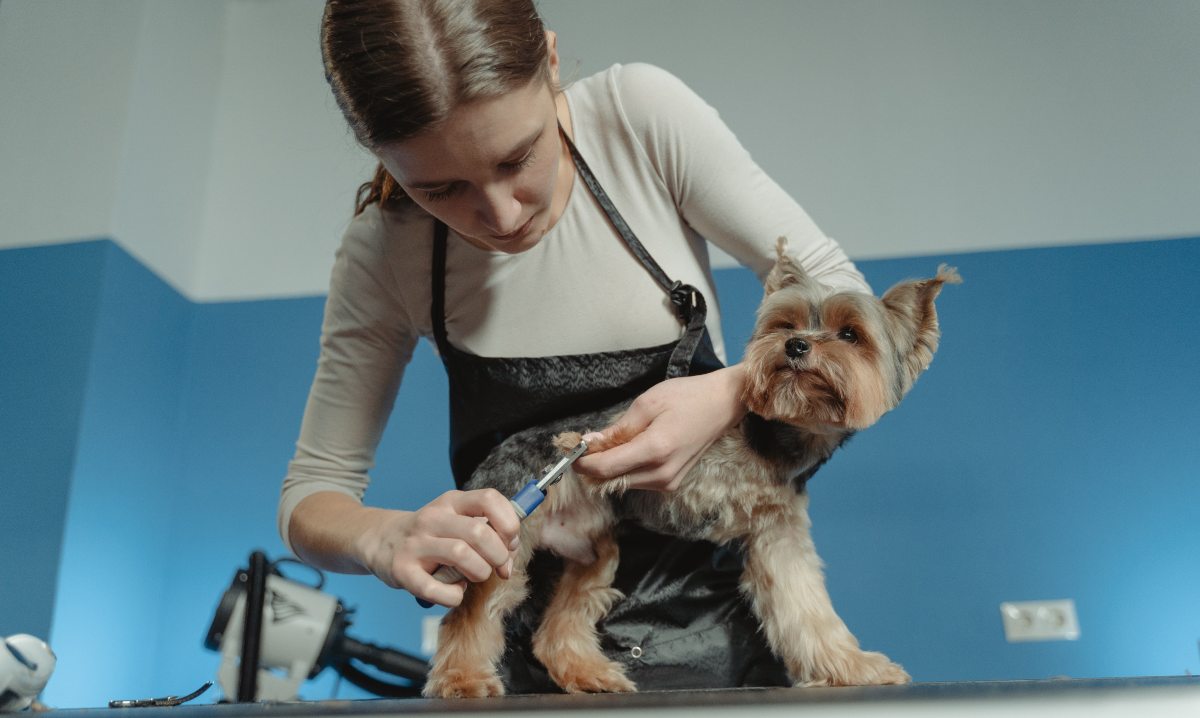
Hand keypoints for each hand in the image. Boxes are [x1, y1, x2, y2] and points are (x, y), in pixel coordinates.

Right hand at [354, 489, 520, 607]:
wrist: (380, 541)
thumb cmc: (430, 535)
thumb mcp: (455, 519)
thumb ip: (487, 530)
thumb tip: (512, 552)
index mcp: (451, 502)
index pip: (490, 499)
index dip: (509, 523)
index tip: (510, 543)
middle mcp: (432, 518)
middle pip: (480, 532)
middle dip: (499, 555)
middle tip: (497, 567)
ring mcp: (416, 544)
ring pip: (462, 555)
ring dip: (479, 573)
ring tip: (474, 576)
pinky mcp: (402, 571)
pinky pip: (437, 589)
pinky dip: (454, 596)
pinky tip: (454, 592)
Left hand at [571, 364, 748, 491]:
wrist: (721, 405)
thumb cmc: (688, 398)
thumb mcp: (646, 404)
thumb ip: (617, 428)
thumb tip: (590, 443)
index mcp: (656, 450)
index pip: (605, 468)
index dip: (581, 462)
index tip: (569, 450)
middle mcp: (662, 473)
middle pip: (611, 480)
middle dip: (591, 464)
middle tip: (581, 444)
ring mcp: (668, 481)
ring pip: (622, 482)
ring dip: (608, 467)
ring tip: (606, 443)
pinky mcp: (671, 483)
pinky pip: (636, 480)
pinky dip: (624, 468)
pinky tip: (626, 450)